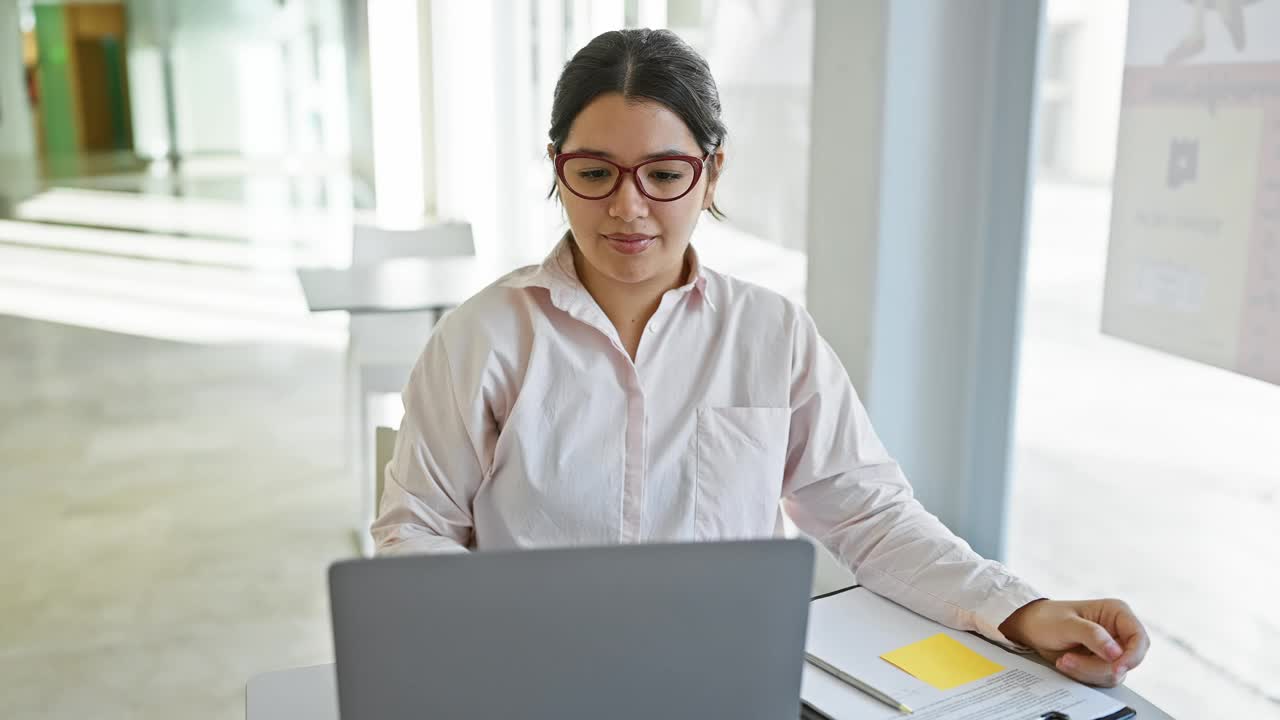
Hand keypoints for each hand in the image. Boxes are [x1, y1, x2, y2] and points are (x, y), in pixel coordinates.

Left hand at [997, 598, 1149, 686]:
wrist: (1030, 629)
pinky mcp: (1101, 663)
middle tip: (1071, 660)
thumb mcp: (1067, 624)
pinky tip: (1066, 663)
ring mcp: (1111, 649)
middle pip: (1128, 660)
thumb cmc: (1047, 618)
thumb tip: (1117, 653)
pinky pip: (1101, 678)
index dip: (1133, 656)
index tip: (1116, 667)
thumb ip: (1092, 636)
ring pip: (1114, 673)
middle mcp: (1118, 632)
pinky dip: (1083, 675)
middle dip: (1100, 666)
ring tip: (1064, 659)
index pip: (1139, 638)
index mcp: (1116, 613)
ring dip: (1087, 671)